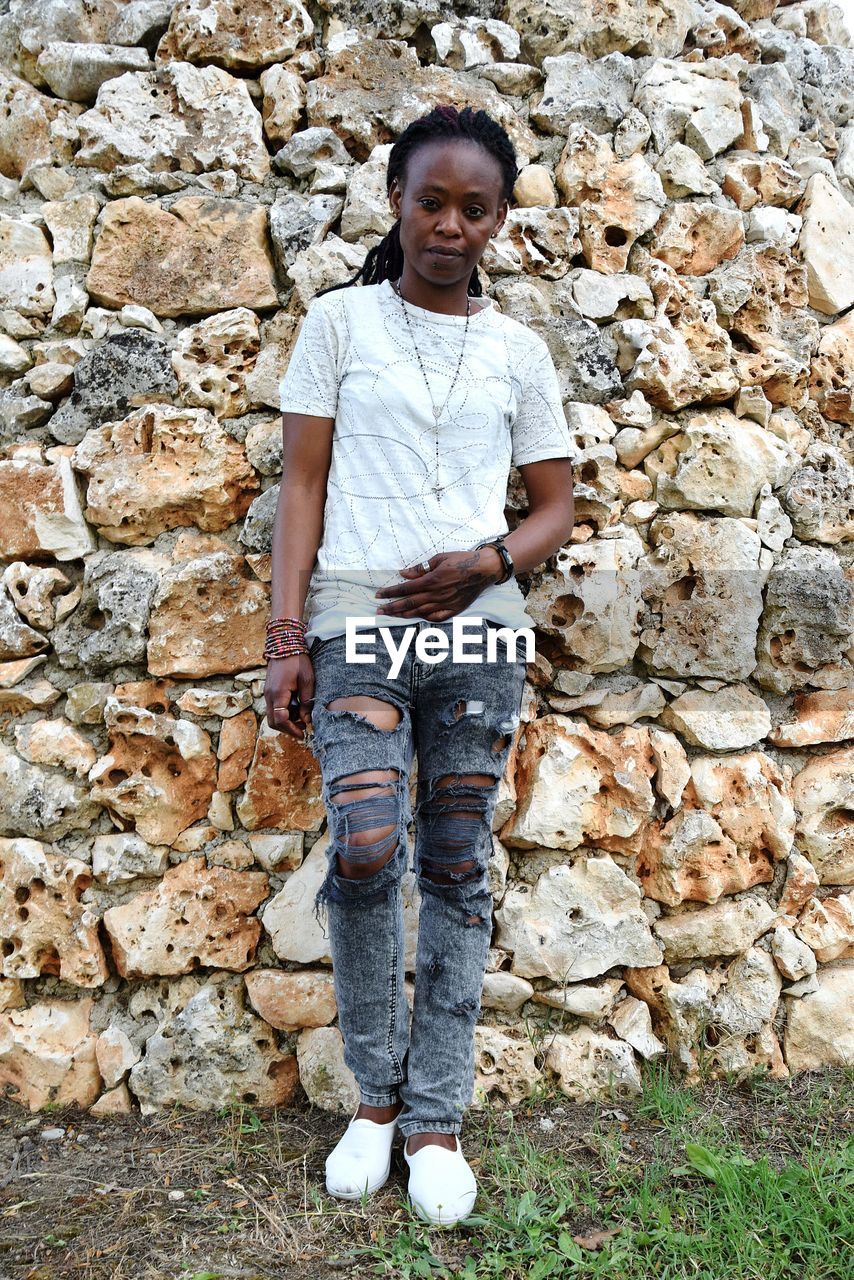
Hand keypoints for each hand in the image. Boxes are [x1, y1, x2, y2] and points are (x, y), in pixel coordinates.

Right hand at [264, 654, 314, 739]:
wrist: (284, 644)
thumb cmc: (297, 661)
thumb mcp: (308, 680)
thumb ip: (307, 702)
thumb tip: (307, 720)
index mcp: (278, 694)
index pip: (281, 720)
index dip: (292, 730)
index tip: (304, 734)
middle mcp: (269, 696)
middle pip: (273, 722)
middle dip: (288, 728)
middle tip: (303, 729)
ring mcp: (267, 693)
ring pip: (272, 716)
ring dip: (286, 721)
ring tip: (302, 718)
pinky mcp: (269, 690)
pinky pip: (273, 708)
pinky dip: (283, 712)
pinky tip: (296, 708)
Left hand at [374, 546, 503, 620]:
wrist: (484, 569)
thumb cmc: (461, 560)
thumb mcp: (439, 558)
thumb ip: (420, 568)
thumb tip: (404, 573)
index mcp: (432, 580)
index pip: (405, 589)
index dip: (390, 593)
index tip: (378, 595)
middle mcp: (437, 595)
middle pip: (409, 604)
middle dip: (392, 607)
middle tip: (379, 610)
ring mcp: (445, 604)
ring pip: (420, 612)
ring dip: (403, 614)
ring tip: (392, 615)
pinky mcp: (454, 609)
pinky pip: (435, 618)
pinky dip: (423, 618)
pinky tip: (416, 617)